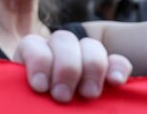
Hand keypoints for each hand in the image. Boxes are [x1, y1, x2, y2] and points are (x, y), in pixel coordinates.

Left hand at [14, 31, 131, 102]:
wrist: (51, 112)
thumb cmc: (34, 109)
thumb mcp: (28, 102)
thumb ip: (30, 98)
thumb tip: (37, 97)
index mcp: (31, 54)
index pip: (33, 45)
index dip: (39, 62)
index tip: (41, 87)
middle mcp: (56, 48)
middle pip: (63, 39)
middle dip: (65, 68)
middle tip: (62, 96)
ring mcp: (82, 55)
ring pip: (91, 45)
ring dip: (91, 68)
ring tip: (88, 94)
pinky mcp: (107, 68)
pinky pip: (117, 60)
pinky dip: (118, 68)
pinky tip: (116, 82)